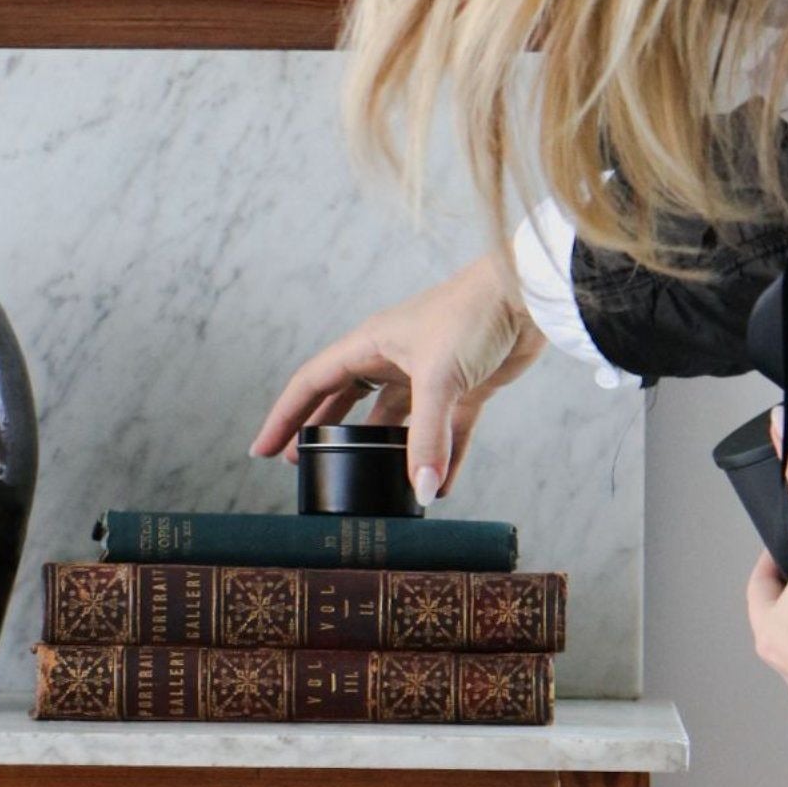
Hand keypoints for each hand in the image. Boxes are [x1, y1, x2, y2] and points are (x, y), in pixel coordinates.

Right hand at [249, 254, 545, 502]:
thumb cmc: (472, 316)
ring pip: (391, 419)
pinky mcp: (465, 388)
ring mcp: (428, 374)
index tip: (261, 450)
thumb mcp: (440, 379)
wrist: (526, 294)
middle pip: (343, 402)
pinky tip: (436, 488)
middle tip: (301, 467)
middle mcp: (393, 358)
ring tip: (364, 482)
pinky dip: (438, 458)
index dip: (283, 417)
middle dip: (320, 433)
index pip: (311, 383)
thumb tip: (422, 492)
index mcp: (370, 344)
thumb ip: (428, 439)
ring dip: (379, 450)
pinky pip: (443, 431)